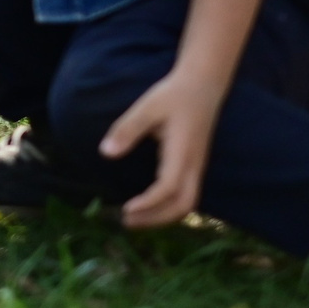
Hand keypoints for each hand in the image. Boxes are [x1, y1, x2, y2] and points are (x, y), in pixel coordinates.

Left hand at [99, 66, 227, 227]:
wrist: (203, 86)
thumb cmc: (173, 95)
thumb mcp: (147, 107)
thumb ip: (127, 129)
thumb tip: (105, 153)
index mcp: (183, 152)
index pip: (169, 188)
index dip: (149, 203)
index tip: (126, 209)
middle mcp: (194, 165)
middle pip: (183, 205)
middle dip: (157, 218)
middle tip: (126, 221)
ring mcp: (197, 167)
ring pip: (187, 203)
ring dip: (162, 215)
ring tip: (134, 219)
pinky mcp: (194, 166)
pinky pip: (186, 195)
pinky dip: (168, 207)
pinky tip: (148, 207)